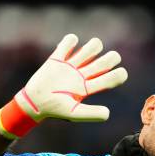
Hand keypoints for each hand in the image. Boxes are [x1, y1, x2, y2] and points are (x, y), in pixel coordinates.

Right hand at [0, 34, 127, 138]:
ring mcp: (71, 66)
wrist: (34, 102)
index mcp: (88, 88)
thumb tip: (108, 113)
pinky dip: (71, 41)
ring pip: (91, 49)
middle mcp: (83, 75)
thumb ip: (91, 114)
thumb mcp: (73, 113)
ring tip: (86, 54)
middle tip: (108, 60)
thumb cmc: (54, 109)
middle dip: (111, 58)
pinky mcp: (57, 59)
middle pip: (105, 61)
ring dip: (94, 47)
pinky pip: (68, 42)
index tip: (121, 73)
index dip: (119, 75)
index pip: (110, 79)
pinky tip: (68, 48)